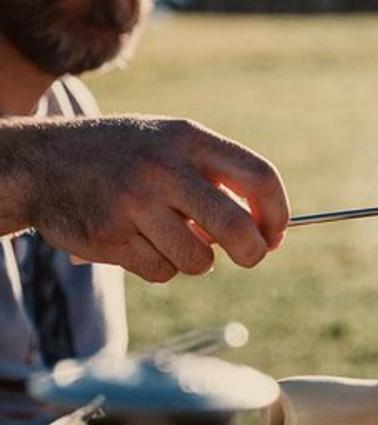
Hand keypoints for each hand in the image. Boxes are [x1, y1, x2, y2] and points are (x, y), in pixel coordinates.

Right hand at [1, 115, 289, 281]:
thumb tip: (266, 230)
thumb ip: (216, 176)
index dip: (278, 214)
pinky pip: (162, 272)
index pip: (260, 177)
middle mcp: (163, 168)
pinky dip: (159, 267)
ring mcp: (134, 203)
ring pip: (200, 260)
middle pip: (238, 229)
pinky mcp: (110, 236)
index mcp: (187, 138)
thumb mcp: (169, 145)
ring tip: (171, 238)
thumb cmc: (123, 158)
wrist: (38, 163)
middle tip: (249, 257)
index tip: (275, 234)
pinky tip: (137, 243)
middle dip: (253, 253)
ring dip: (196, 261)